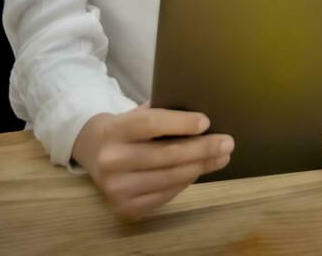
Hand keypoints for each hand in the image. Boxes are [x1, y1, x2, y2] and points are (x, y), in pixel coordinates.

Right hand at [73, 101, 234, 219]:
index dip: (180, 123)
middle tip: (227, 142)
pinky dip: (186, 182)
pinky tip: (198, 171)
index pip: (150, 124)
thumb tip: (204, 120)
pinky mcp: (125, 207)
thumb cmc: (127, 128)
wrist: (94, 152)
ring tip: (221, 157)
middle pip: (166, 155)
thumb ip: (163, 114)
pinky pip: (165, 194)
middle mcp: (111, 160)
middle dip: (202, 149)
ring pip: (169, 177)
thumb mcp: (137, 114)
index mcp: (113, 130)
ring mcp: (116, 188)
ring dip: (200, 167)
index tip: (206, 122)